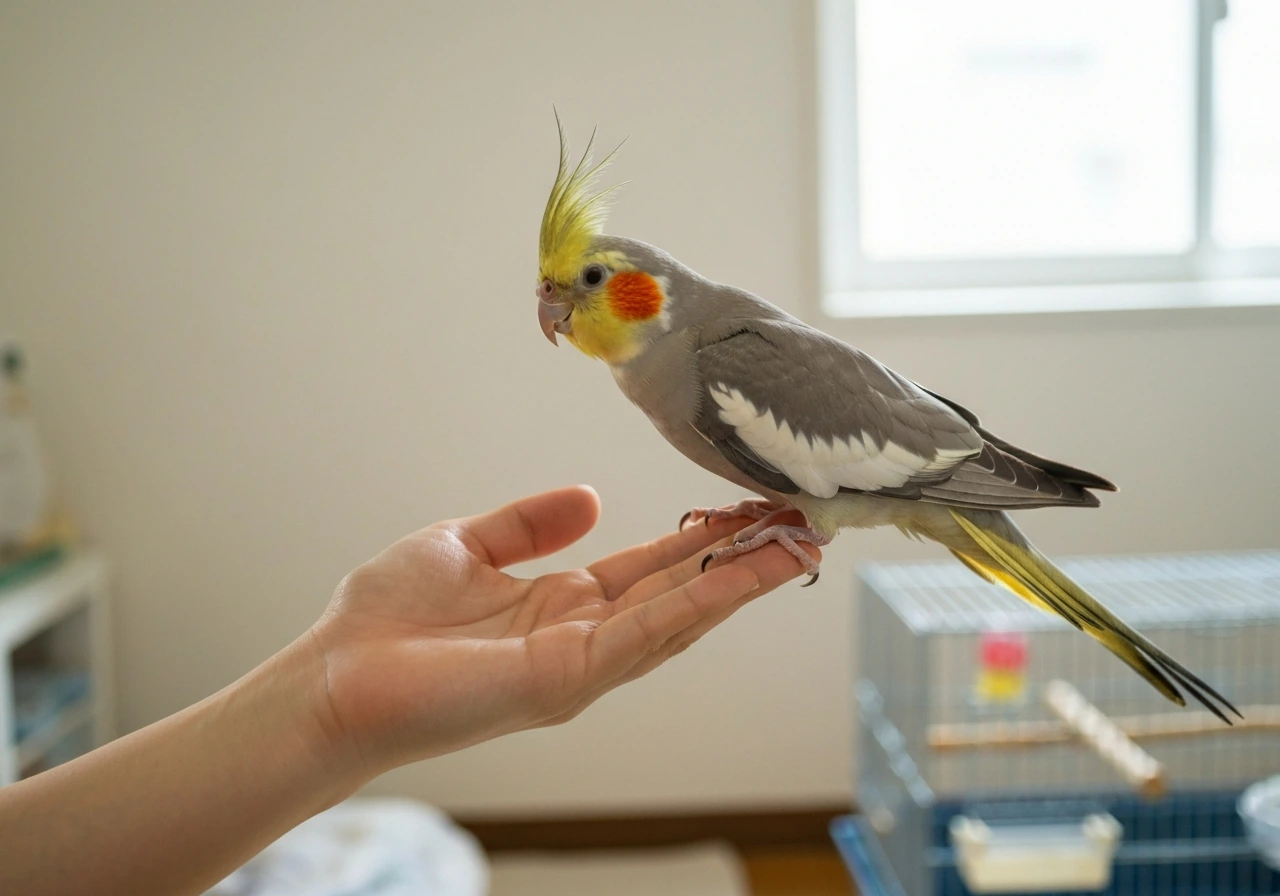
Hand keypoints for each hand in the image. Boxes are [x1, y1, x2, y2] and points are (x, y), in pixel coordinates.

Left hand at [306, 485, 816, 775]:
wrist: (333, 676)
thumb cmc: (384, 620)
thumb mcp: (466, 544)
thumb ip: (530, 524)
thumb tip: (593, 497)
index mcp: (561, 602)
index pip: (652, 568)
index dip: (703, 539)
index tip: (752, 506)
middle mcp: (584, 635)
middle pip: (681, 592)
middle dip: (743, 559)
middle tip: (803, 521)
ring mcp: (581, 662)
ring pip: (680, 615)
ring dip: (741, 583)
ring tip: (798, 544)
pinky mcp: (566, 678)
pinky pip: (645, 634)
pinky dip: (698, 605)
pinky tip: (742, 576)